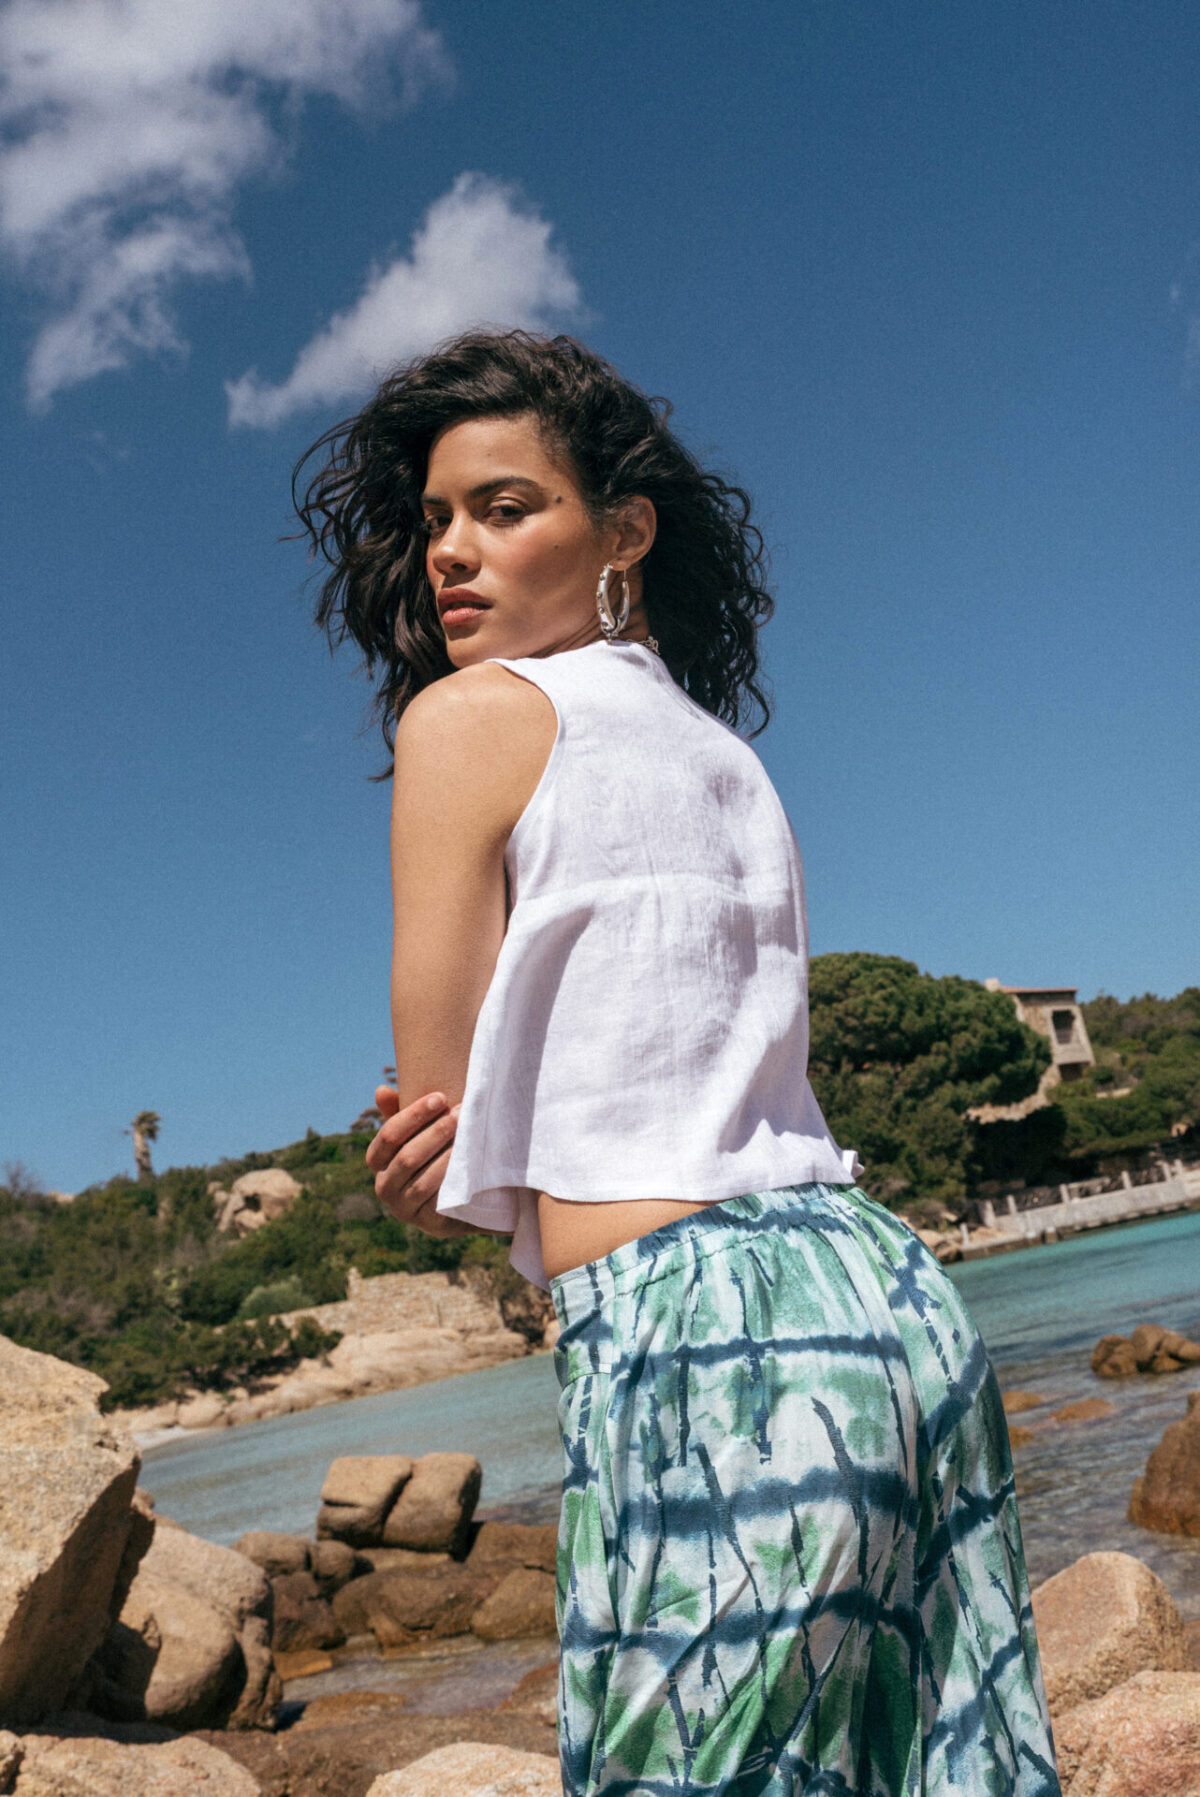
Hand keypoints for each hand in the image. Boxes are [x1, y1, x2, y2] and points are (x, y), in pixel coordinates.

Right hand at [365, 1086, 472, 1238]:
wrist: (464, 1198)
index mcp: (378, 1162)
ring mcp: (403, 1208)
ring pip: (422, 1180)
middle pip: (407, 1157)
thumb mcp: (420, 1133)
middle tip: (461, 1113)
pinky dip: (451, 1179)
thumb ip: (402, 1113)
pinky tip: (468, 1162)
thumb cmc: (436, 1155)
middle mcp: (384, 1187)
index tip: (440, 1098)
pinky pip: (436, 1200)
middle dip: (435, 1132)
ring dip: (446, 1155)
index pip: (388, 1136)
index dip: (413, 1115)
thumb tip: (381, 1090)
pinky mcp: (427, 1223)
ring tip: (468, 1133)